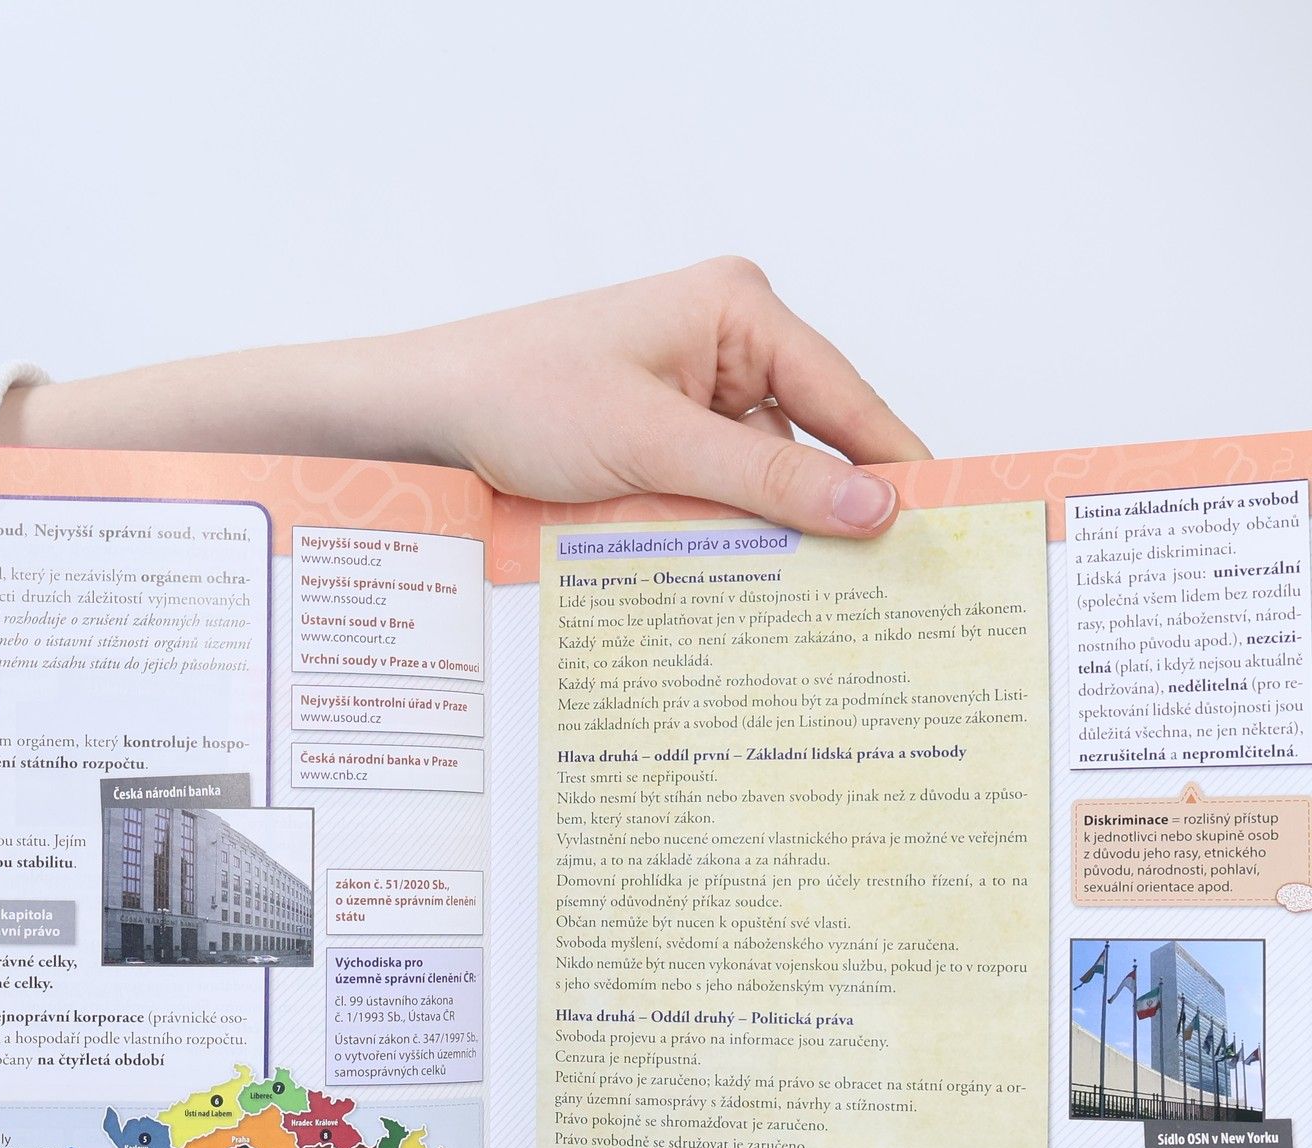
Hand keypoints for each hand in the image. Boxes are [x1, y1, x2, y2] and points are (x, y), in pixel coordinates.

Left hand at [0, 258, 928, 537]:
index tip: (945, 536)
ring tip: (814, 612)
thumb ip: (767, 483)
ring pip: (763, 483)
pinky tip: (742, 595)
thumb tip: (875, 512)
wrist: (424, 418)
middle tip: (884, 598)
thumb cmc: (520, 398)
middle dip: (833, 516)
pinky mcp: (658, 443)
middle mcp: (727, 346)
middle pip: (812, 445)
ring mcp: (691, 397)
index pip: (848, 401)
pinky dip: (726, 540)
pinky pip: (717, 496)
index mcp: (740, 312)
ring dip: (772, 540)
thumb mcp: (654, 446)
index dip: (895, 471)